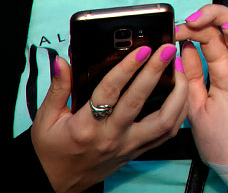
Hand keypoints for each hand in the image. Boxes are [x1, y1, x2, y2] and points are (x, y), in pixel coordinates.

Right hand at [30, 44, 187, 192]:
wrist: (58, 183)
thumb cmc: (51, 150)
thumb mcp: (46, 119)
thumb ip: (57, 88)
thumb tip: (63, 61)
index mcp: (86, 127)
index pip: (109, 92)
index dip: (127, 69)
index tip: (143, 49)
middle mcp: (111, 136)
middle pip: (139, 101)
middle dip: (157, 72)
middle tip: (169, 49)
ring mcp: (128, 145)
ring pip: (164, 122)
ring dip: (177, 94)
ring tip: (181, 68)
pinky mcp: (138, 151)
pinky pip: (166, 133)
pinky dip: (179, 112)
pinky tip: (181, 93)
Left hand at [176, 5, 227, 167]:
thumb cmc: (218, 139)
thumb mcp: (194, 105)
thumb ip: (190, 77)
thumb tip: (182, 47)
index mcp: (221, 68)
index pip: (210, 35)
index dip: (194, 27)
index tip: (176, 29)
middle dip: (215, 14)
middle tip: (195, 19)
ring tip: (226, 27)